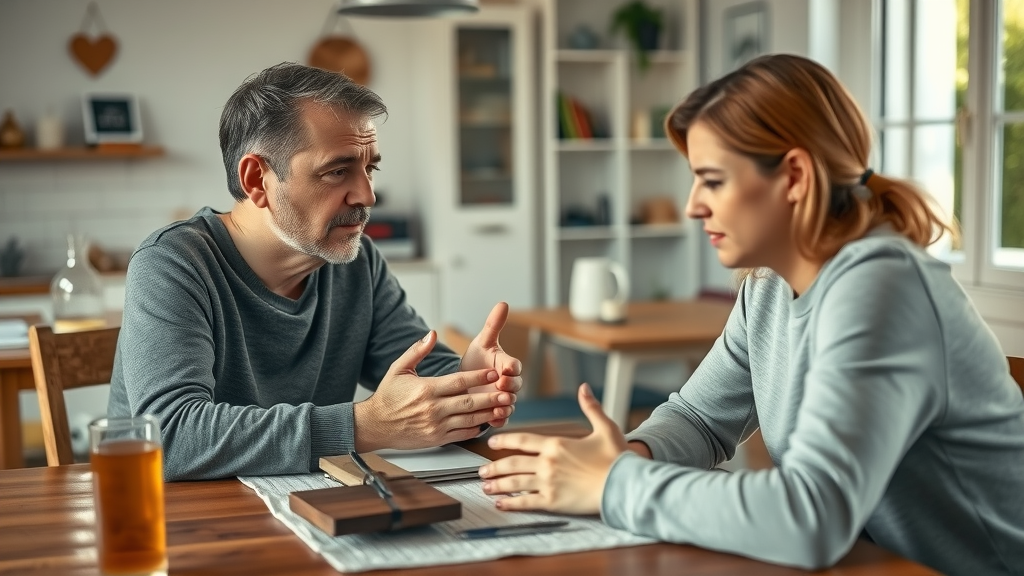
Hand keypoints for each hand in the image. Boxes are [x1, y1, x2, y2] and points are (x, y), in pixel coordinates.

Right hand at [354, 331, 515, 451]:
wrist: (374, 425)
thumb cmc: (387, 396)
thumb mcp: (399, 369)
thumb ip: (417, 350)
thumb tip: (432, 333)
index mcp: (426, 389)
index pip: (458, 381)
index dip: (478, 377)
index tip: (493, 373)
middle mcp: (432, 408)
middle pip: (468, 402)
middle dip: (490, 397)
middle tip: (506, 392)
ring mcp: (435, 425)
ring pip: (468, 419)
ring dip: (487, 413)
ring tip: (503, 407)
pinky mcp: (436, 439)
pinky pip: (461, 433)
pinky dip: (476, 428)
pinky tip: (486, 422)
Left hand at [461, 302, 523, 427]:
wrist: (464, 380)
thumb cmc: (477, 359)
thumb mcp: (483, 342)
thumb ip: (493, 325)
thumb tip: (503, 303)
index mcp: (507, 365)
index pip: (515, 366)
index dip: (512, 367)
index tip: (506, 368)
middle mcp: (508, 383)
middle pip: (515, 386)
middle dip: (509, 387)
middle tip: (501, 387)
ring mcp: (503, 399)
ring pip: (510, 404)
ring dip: (506, 406)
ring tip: (498, 407)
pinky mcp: (496, 413)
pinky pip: (502, 418)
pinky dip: (499, 419)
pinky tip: (492, 420)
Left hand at [478, 383, 627, 514]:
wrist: (624, 484)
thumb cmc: (617, 457)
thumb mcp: (605, 428)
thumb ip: (591, 407)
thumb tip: (584, 388)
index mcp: (557, 444)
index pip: (522, 440)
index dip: (504, 441)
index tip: (492, 442)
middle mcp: (548, 463)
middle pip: (512, 463)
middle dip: (494, 467)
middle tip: (481, 470)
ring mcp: (548, 483)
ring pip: (514, 483)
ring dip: (497, 484)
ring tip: (485, 486)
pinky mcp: (553, 502)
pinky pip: (526, 502)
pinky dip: (511, 503)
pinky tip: (501, 504)